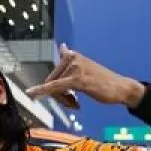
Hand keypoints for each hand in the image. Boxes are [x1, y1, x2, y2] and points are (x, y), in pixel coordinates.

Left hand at [26, 44, 145, 109]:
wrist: (121, 88)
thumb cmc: (103, 82)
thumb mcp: (85, 69)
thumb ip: (71, 60)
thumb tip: (63, 47)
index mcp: (72, 56)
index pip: (53, 75)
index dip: (47, 90)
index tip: (30, 94)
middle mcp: (72, 58)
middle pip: (51, 82)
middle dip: (59, 97)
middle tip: (75, 103)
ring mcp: (75, 68)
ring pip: (54, 89)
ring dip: (64, 101)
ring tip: (77, 103)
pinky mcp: (77, 79)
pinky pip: (55, 87)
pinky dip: (41, 91)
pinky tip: (31, 94)